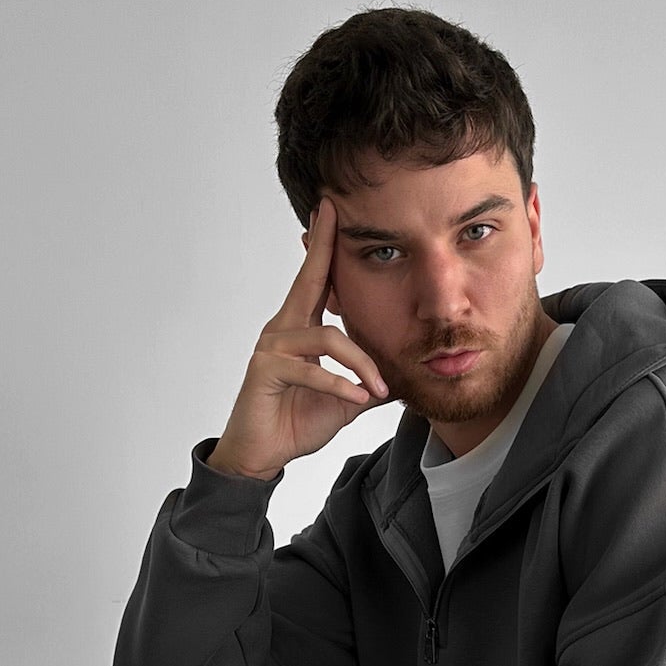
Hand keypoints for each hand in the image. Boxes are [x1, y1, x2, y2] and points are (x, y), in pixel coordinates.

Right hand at [208, 198, 390, 478]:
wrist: (263, 453)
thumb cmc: (296, 421)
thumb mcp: (345, 399)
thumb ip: (368, 382)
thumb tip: (402, 379)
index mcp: (300, 329)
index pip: (317, 281)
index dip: (324, 247)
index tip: (331, 212)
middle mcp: (282, 329)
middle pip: (308, 281)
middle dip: (322, 246)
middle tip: (332, 211)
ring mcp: (271, 347)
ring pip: (328, 336)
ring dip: (360, 363)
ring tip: (377, 387)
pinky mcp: (264, 370)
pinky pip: (311, 369)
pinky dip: (339, 384)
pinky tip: (356, 397)